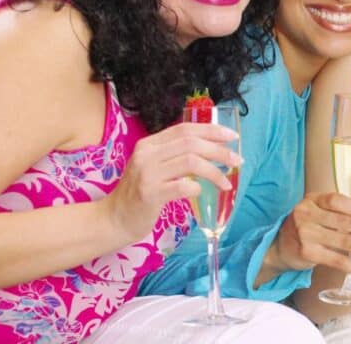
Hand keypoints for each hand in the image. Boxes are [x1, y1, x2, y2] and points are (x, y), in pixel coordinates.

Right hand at [104, 121, 240, 241]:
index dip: (211, 130)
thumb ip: (175, 155)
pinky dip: (197, 187)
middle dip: (220, 150)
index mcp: (149, 144)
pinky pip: (183, 186)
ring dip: (214, 171)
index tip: (232, 137)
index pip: (185, 129)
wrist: (113, 220)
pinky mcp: (149, 194)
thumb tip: (213, 148)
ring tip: (226, 181)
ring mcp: (147, 174)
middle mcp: (146, 154)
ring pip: (191, 162)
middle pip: (191, 143)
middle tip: (237, 160)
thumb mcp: (153, 167)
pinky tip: (201, 192)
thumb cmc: (139, 193)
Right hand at [271, 192, 350, 277]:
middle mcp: (306, 215)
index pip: (337, 200)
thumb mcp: (316, 210)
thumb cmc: (305, 226)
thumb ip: (338, 210)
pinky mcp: (308, 254)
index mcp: (311, 200)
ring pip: (344, 241)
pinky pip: (338, 261)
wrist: (279, 248)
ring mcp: (306, 234)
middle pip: (344, 221)